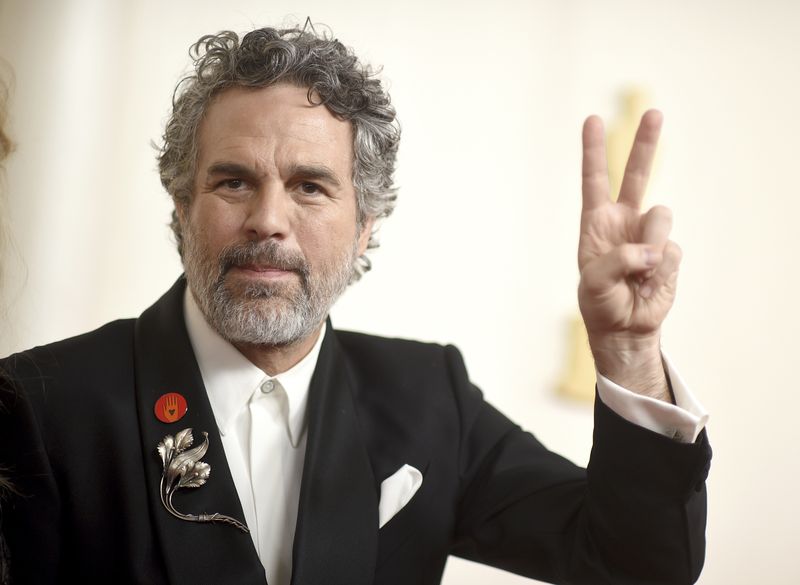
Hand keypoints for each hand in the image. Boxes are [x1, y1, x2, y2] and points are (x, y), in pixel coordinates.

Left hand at [578, 110, 679, 400]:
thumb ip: (617, 260)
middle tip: (654, 112)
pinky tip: (649, 282)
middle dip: (646, 143)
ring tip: (637, 272)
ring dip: (650, 245)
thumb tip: (652, 249)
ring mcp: (649, 234)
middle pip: (637, 174)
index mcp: (597, 222)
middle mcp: (624, 221)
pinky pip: (670, 250)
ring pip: (660, 218)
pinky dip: (660, 269)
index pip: (594, 180)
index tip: (592, 120)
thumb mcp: (593, 282)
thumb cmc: (600, 302)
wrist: (624, 327)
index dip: (593, 151)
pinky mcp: (669, 253)